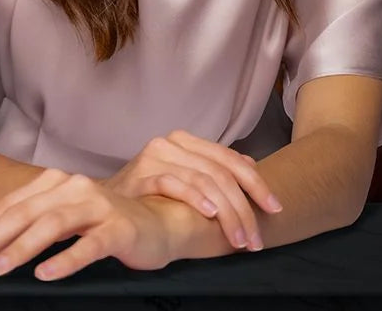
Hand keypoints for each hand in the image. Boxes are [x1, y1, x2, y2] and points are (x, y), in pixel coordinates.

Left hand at [0, 168, 179, 279]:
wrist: (158, 222)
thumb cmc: (103, 225)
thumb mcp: (62, 220)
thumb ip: (30, 225)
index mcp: (54, 183)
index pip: (8, 206)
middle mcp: (73, 187)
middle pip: (23, 213)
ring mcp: (97, 205)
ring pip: (52, 224)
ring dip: (20, 248)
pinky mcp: (119, 227)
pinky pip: (90, 244)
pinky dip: (66, 259)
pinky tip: (45, 274)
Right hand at [97, 129, 282, 251]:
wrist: (106, 204)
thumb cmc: (150, 195)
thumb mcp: (186, 179)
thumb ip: (214, 170)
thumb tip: (251, 163)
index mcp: (186, 141)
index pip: (230, 159)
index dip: (257, 184)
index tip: (275, 209)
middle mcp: (171, 143)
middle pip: (220, 172)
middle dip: (244, 207)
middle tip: (255, 239)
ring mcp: (155, 156)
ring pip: (203, 179)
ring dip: (226, 212)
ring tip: (239, 238)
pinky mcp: (140, 173)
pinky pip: (174, 183)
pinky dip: (195, 197)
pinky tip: (210, 213)